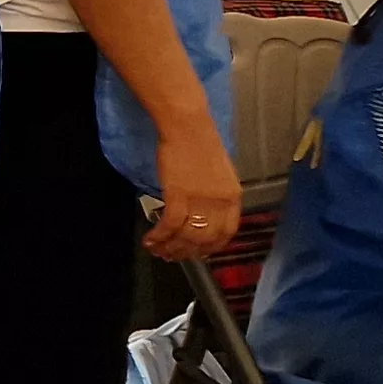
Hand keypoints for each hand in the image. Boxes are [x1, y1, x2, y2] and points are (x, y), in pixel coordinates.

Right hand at [144, 125, 243, 260]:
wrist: (188, 127)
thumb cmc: (201, 145)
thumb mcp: (218, 174)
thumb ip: (215, 196)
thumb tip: (202, 214)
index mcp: (233, 196)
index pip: (228, 232)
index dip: (212, 247)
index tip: (199, 253)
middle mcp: (219, 202)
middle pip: (205, 238)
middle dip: (187, 252)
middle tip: (172, 256)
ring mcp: (200, 199)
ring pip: (186, 235)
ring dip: (170, 247)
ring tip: (158, 251)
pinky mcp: (178, 194)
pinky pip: (169, 224)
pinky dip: (159, 235)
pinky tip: (149, 239)